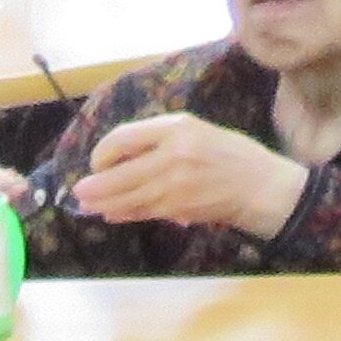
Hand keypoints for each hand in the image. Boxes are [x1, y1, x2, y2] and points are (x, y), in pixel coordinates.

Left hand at [66, 112, 308, 238]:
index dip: (103, 152)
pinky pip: (140, 211)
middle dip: (94, 185)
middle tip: (79, 192)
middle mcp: (173, 153)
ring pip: (125, 196)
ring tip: (87, 205)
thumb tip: (120, 157)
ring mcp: (174, 182)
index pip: (123, 137)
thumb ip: (160, 140)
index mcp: (177, 127)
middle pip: (118, 172)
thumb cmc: (230, 156)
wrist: (260, 186)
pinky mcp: (177, 206)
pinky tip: (111, 214)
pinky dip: (122, 213)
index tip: (98, 162)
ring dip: (102, 203)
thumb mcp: (198, 131)